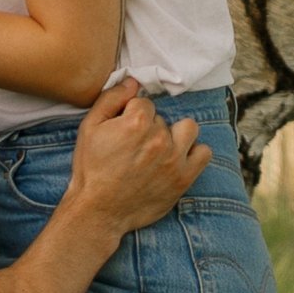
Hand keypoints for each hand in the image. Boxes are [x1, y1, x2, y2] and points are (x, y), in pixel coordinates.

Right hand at [63, 78, 210, 236]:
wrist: (98, 211)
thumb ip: (111, 98)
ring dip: (177, 135)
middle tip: (135, 147)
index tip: (123, 131)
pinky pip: (204, 153)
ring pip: (188, 129)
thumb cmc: (91, 168)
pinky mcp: (184, 178)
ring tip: (161, 148)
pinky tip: (177, 159)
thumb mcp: (89, 128)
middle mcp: (160, 138)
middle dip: (150, 127)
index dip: (131, 114)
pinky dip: (193, 154)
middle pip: (162, 118)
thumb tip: (133, 82)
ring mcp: (175, 159)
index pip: (143, 102)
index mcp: (137, 122)